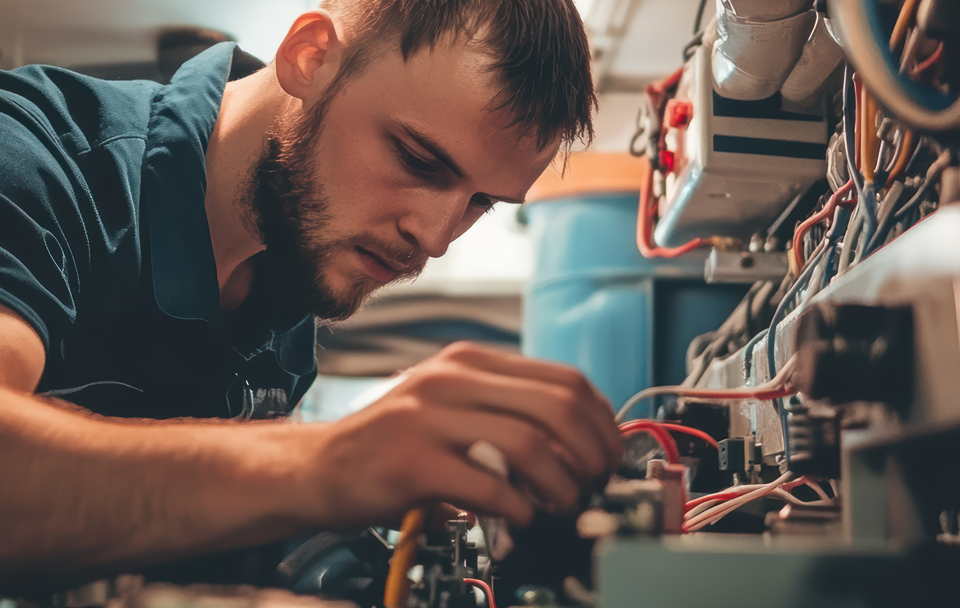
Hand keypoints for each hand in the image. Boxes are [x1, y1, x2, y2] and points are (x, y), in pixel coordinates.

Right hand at [302, 342, 621, 528]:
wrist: (320, 466)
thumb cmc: (392, 443)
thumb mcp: (451, 408)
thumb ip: (505, 413)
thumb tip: (578, 444)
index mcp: (469, 362)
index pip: (563, 378)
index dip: (601, 420)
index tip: (609, 453)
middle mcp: (451, 379)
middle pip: (557, 404)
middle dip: (592, 451)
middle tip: (595, 482)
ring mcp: (429, 416)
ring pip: (529, 443)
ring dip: (561, 485)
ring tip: (562, 505)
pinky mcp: (412, 460)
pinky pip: (487, 484)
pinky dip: (519, 508)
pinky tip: (520, 517)